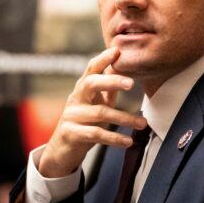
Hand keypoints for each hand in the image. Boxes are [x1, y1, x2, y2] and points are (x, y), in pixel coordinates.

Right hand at [38, 47, 146, 177]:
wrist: (61, 152)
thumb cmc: (82, 124)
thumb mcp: (95, 104)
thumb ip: (107, 90)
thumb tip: (121, 71)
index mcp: (83, 89)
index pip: (91, 69)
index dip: (103, 59)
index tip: (117, 50)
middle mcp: (75, 99)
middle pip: (91, 83)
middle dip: (111, 81)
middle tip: (131, 83)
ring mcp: (71, 116)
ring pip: (99, 113)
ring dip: (124, 118)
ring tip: (142, 124)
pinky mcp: (71, 134)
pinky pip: (95, 134)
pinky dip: (114, 138)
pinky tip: (128, 141)